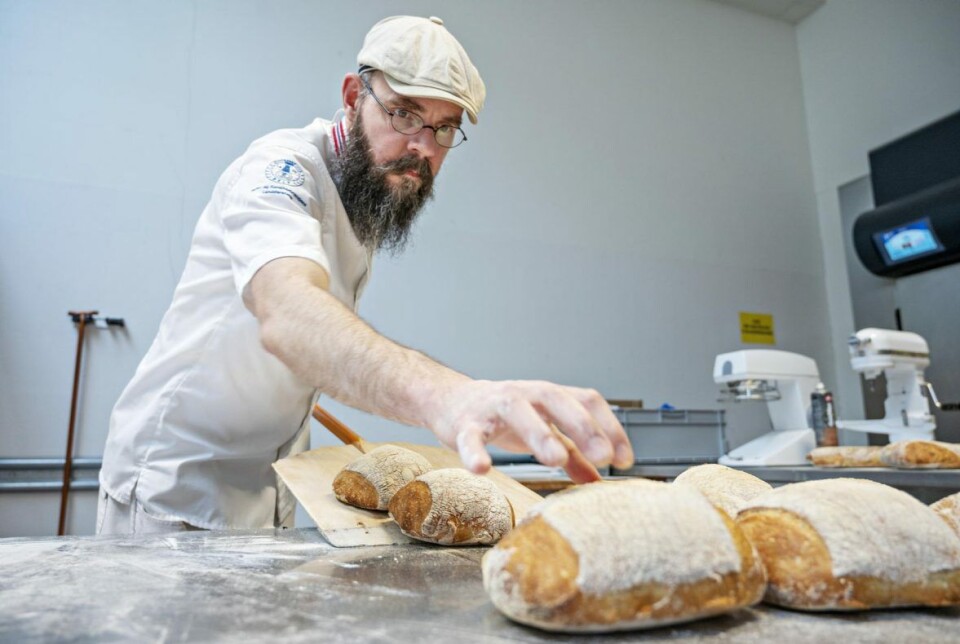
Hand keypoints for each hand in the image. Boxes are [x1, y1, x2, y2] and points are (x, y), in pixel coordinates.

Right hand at [429, 379, 634, 483]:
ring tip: (556, 460)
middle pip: (556, 398)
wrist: (450, 402)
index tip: (624, 459)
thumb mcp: (542, 430)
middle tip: (603, 456)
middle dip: (582, 426)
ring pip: (517, 410)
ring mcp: (493, 406)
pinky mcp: (465, 424)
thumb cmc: (503, 417)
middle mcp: (524, 394)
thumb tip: (599, 480)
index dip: (608, 426)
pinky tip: (483, 469)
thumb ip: (572, 452)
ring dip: (538, 433)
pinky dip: (476, 452)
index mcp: (547, 396)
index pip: (586, 400)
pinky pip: (471, 437)